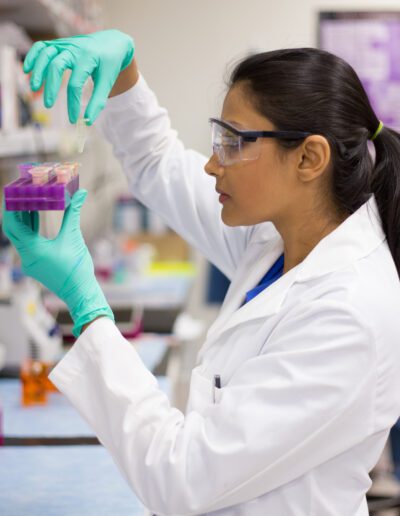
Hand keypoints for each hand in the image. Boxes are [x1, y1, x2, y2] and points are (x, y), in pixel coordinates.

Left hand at [2, 190, 113, 336]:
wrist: (80, 292)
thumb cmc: (77, 268)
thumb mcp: (74, 237)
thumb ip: (73, 213)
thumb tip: (80, 194)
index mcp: (32, 250)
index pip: (13, 224)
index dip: (11, 208)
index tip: (13, 193)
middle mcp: (26, 257)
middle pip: (13, 230)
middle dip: (15, 211)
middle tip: (18, 194)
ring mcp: (29, 262)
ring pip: (19, 236)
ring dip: (22, 220)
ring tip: (27, 200)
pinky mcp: (35, 265)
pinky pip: (26, 243)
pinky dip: (29, 230)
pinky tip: (34, 217)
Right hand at [23, 29, 134, 124]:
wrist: (112, 43)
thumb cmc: (110, 64)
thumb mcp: (108, 82)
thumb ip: (98, 101)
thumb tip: (88, 121)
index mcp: (88, 58)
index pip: (76, 84)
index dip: (72, 103)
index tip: (73, 119)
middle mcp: (74, 48)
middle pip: (56, 66)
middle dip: (50, 87)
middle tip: (48, 105)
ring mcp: (65, 44)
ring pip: (46, 54)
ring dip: (37, 71)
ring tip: (34, 89)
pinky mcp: (59, 44)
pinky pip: (41, 47)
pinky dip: (32, 56)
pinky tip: (27, 70)